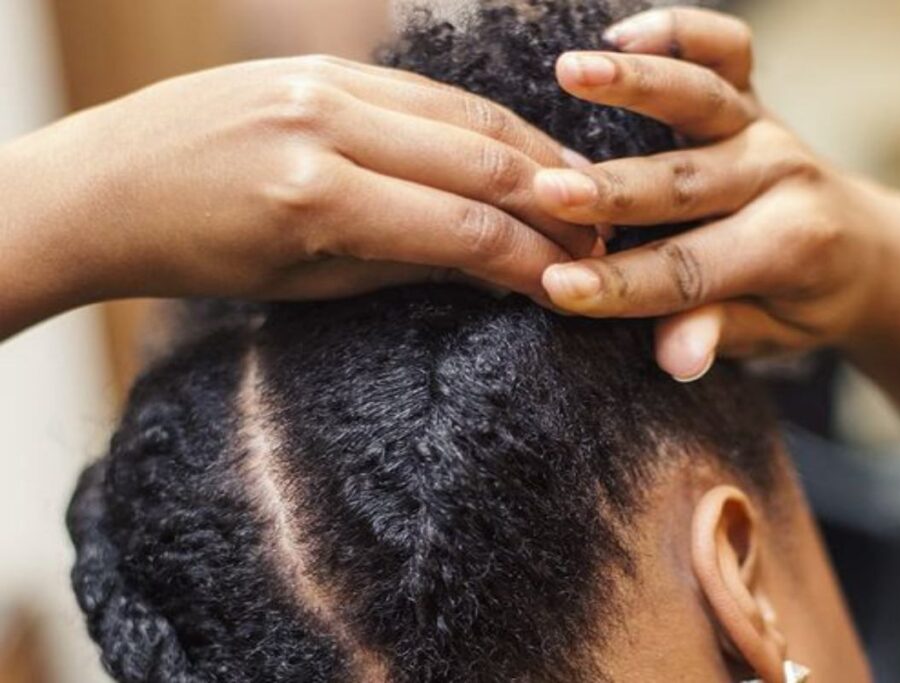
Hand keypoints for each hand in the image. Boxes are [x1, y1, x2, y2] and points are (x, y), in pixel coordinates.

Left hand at [5, 56, 598, 316]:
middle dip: (553, 202)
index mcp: (314, 197)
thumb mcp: (305, 283)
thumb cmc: (196, 256)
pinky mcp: (319, 61)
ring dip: (533, 152)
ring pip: (462, 111)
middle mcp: (324, 124)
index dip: (532, 258)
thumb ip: (410, 267)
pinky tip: (517, 146)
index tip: (576, 281)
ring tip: (579, 192)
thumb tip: (501, 268)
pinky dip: (480, 121)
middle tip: (600, 234)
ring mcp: (321, 79)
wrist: (103, 187)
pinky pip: (424, 90)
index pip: (461, 227)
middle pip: (479, 156)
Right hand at [531, 7, 899, 379]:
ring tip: (570, 71)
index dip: (620, 284)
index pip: (689, 269)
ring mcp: (767, 129)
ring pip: (701, 99)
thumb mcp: (770, 334)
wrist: (865, 248)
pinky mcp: (755, 96)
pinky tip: (624, 32)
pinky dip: (682, 31)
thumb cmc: (805, 300)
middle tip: (547, 192)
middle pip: (685, 184)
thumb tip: (676, 358)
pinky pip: (728, 48)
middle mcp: (782, 177)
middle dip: (612, 189)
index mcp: (791, 245)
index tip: (557, 288)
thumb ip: (719, 333)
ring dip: (636, 83)